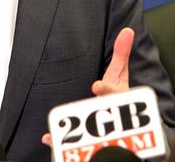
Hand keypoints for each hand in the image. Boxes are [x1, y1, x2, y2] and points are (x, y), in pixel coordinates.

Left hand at [41, 27, 134, 147]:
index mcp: (117, 98)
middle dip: (94, 115)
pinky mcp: (87, 143)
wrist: (125, 131)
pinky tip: (47, 137)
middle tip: (84, 111)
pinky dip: (58, 143)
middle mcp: (110, 116)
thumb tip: (127, 30)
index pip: (115, 94)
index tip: (97, 85)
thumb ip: (121, 54)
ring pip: (90, 136)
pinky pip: (74, 146)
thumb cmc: (120, 97)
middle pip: (102, 117)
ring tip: (57, 133)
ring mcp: (100, 132)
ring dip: (75, 134)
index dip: (106, 90)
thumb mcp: (120, 75)